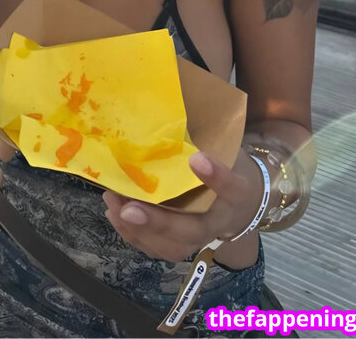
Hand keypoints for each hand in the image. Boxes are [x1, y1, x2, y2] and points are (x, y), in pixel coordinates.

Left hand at [102, 149, 262, 262]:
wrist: (242, 205)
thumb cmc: (230, 167)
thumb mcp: (228, 149)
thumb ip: (207, 138)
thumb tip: (171, 105)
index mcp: (239, 194)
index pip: (233, 189)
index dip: (217, 177)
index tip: (196, 158)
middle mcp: (220, 223)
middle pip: (192, 230)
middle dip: (159, 222)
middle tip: (129, 208)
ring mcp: (201, 239)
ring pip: (172, 247)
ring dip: (139, 230)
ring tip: (114, 205)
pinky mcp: (184, 245)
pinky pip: (158, 249)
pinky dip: (134, 235)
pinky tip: (114, 214)